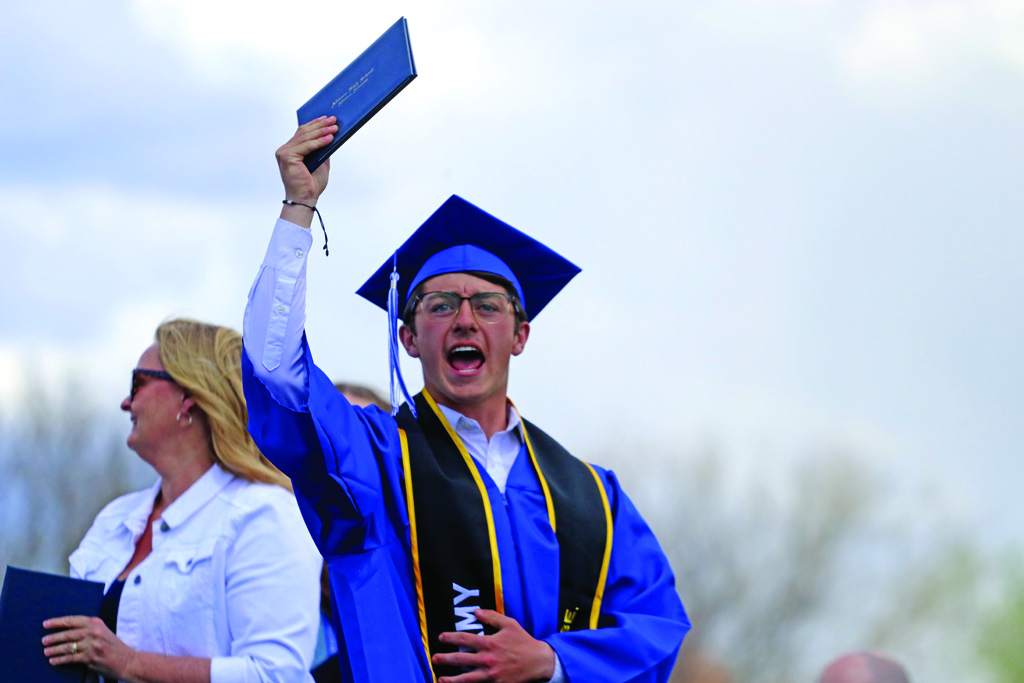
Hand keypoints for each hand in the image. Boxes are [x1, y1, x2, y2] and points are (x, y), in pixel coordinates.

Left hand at [42, 615, 135, 679]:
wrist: (127, 661)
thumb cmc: (114, 647)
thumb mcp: (104, 632)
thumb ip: (90, 628)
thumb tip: (68, 630)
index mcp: (97, 623)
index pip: (73, 620)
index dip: (58, 622)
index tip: (46, 624)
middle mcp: (94, 632)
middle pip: (68, 633)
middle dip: (54, 637)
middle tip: (44, 640)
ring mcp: (92, 645)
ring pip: (68, 646)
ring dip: (54, 650)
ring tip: (46, 652)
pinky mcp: (90, 658)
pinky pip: (71, 658)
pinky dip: (60, 660)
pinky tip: (53, 661)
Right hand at [276, 116, 337, 204]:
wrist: (306, 199)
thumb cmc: (312, 184)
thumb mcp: (321, 163)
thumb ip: (322, 150)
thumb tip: (331, 135)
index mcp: (290, 150)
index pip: (302, 132)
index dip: (314, 124)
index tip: (326, 118)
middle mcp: (285, 149)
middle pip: (304, 132)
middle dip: (320, 125)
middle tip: (333, 119)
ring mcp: (284, 152)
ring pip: (305, 137)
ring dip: (322, 131)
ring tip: (334, 128)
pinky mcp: (287, 157)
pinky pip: (306, 146)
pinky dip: (319, 142)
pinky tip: (329, 138)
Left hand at [432, 609, 555, 682]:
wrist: (538, 662)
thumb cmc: (523, 642)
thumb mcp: (509, 624)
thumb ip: (491, 617)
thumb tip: (476, 611)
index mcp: (490, 643)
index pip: (464, 639)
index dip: (450, 638)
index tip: (441, 637)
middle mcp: (488, 660)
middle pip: (460, 659)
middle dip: (445, 658)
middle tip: (434, 658)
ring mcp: (491, 675)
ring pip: (466, 678)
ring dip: (451, 679)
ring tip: (440, 679)